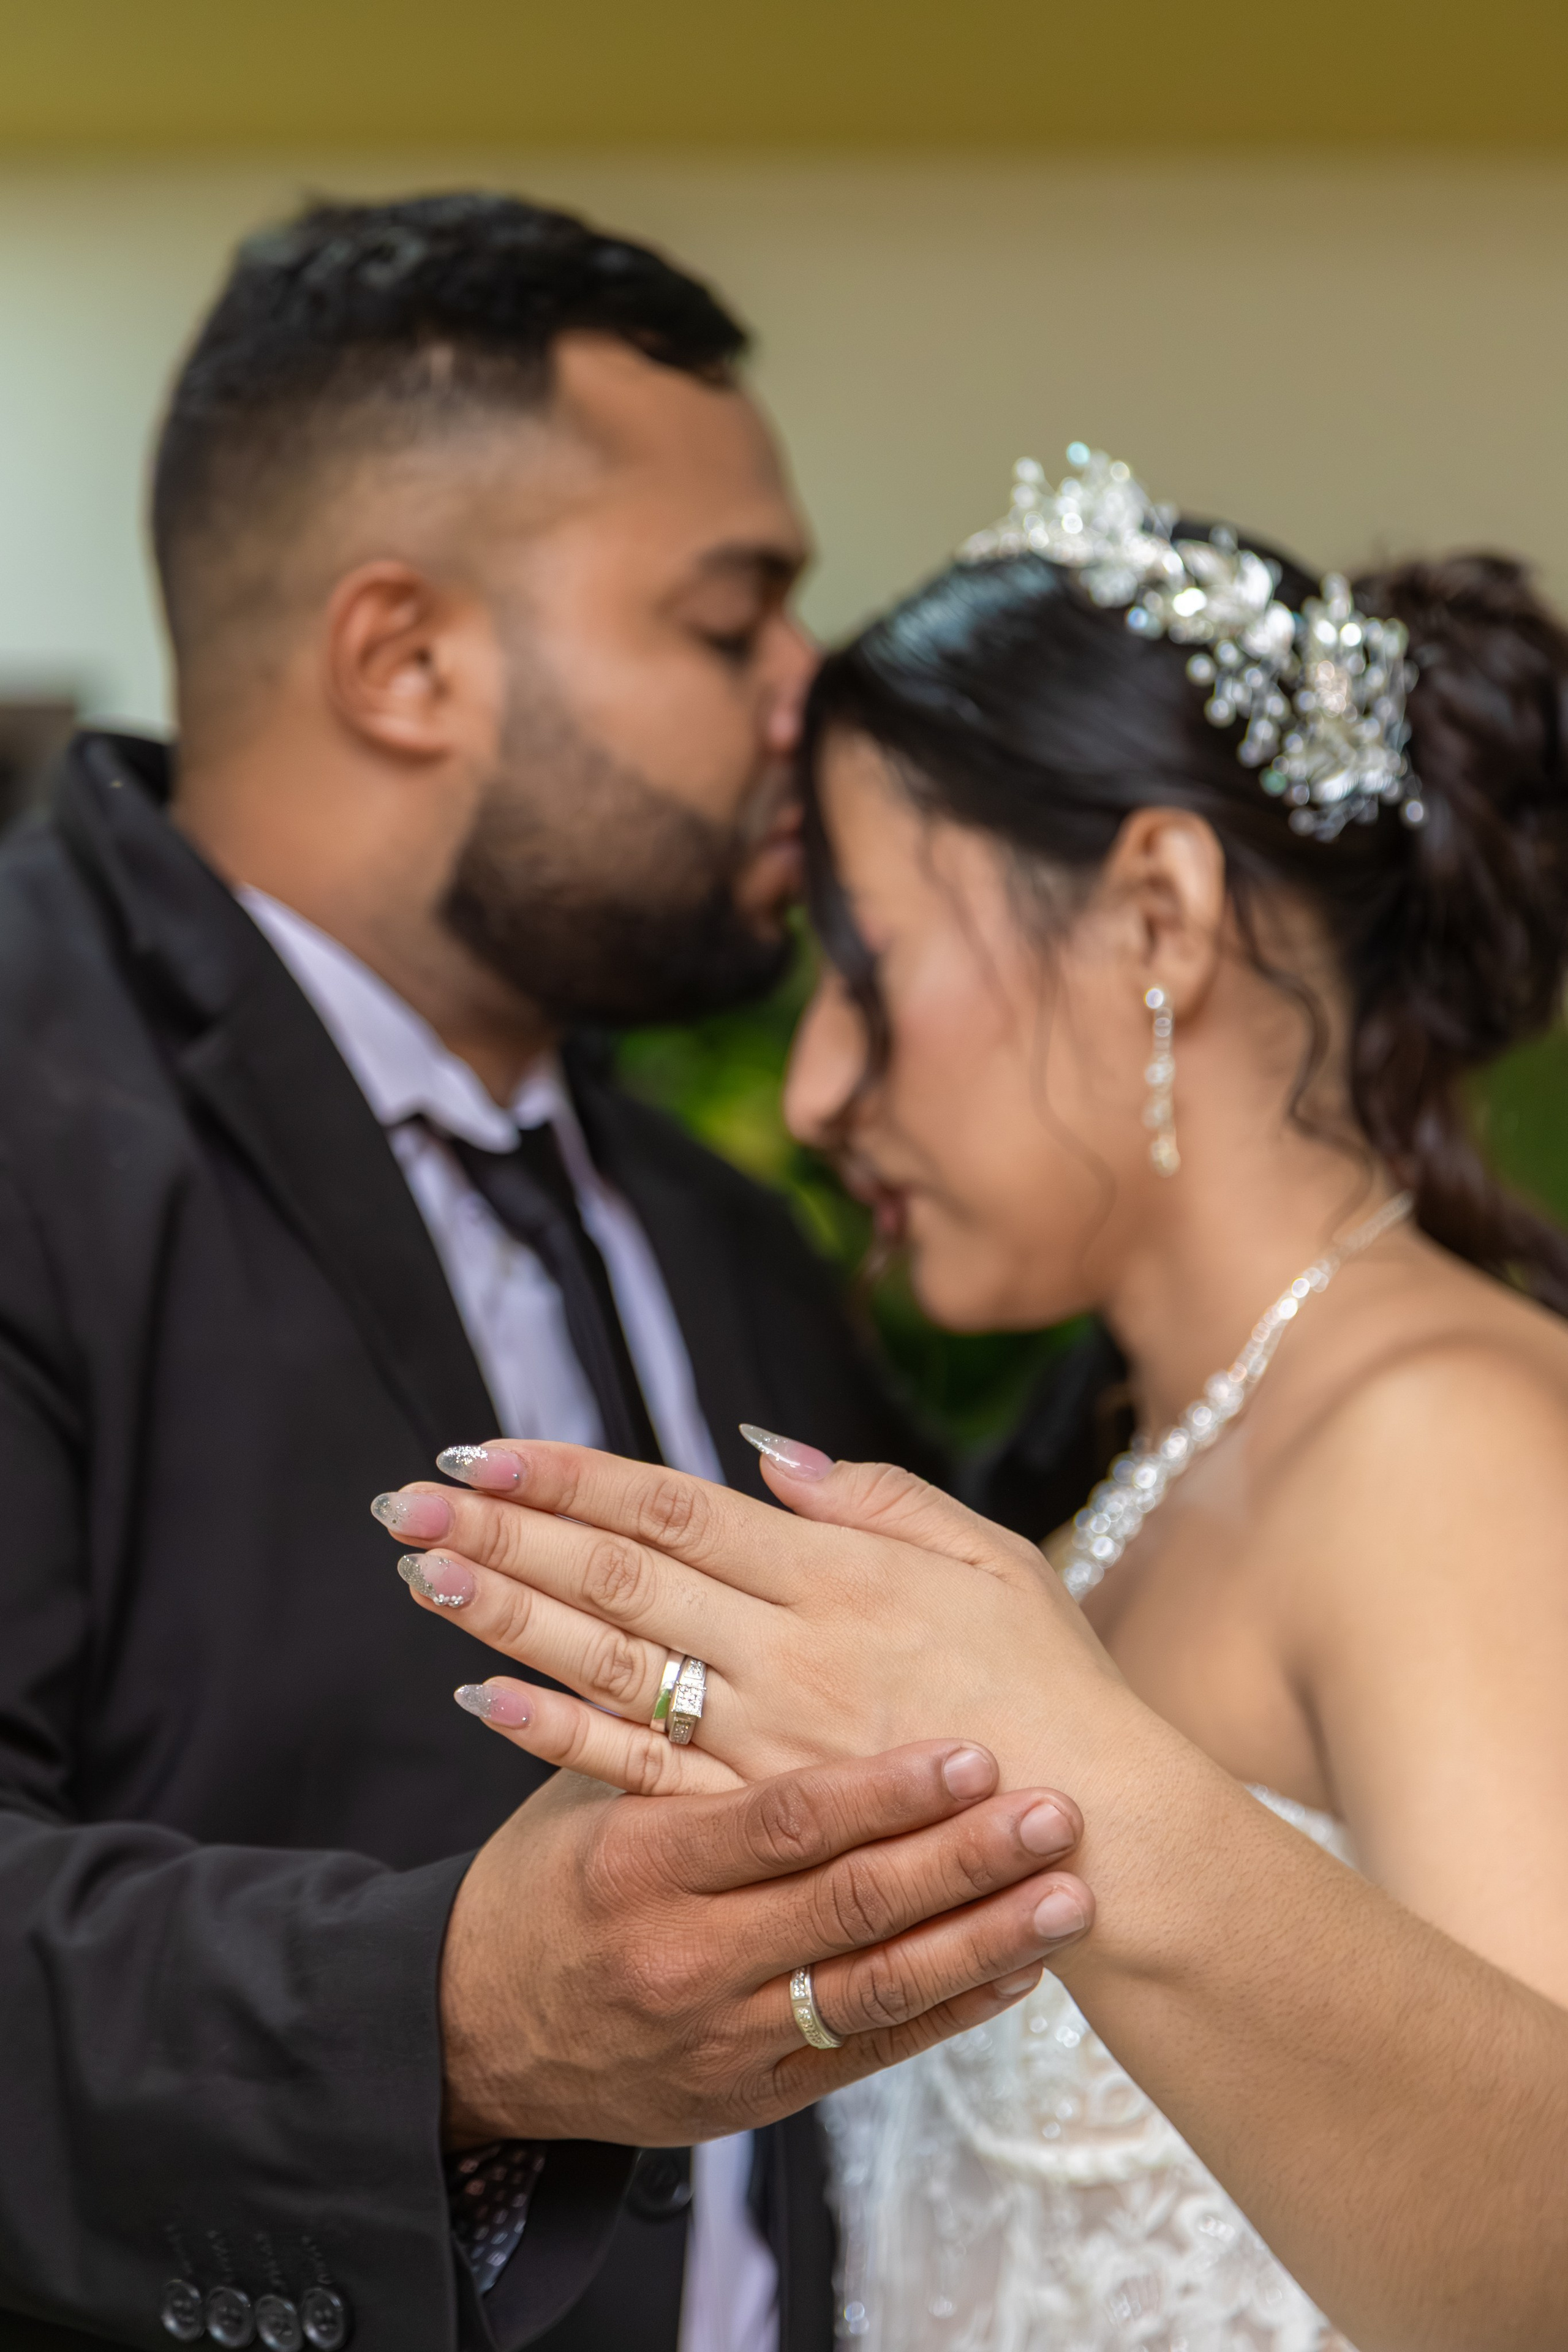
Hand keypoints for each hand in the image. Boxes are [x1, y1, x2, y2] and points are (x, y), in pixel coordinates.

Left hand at [378, 1440, 1128, 1804]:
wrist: (1105, 1831)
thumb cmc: (1055, 1681)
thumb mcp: (989, 1555)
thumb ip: (874, 1496)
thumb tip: (757, 1448)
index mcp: (837, 1573)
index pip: (674, 1509)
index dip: (573, 1476)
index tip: (483, 1448)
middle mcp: (790, 1647)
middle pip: (620, 1577)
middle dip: (509, 1531)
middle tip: (407, 1499)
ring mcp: (771, 1741)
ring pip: (613, 1667)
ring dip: (510, 1618)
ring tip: (422, 1576)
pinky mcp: (770, 1820)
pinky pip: (646, 1776)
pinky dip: (560, 1738)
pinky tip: (485, 1701)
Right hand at [439, 1742, 1092, 2144]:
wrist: (478, 2034)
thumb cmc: (550, 1878)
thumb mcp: (585, 1788)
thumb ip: (675, 1716)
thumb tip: (740, 1614)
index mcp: (643, 1862)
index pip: (782, 1822)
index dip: (882, 1789)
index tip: (969, 1748)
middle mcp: (688, 1957)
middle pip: (847, 1906)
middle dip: (961, 1858)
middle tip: (1053, 1810)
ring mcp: (725, 2037)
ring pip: (874, 1989)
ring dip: (982, 1940)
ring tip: (1068, 1894)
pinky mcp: (755, 2094)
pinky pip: (868, 2052)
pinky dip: (950, 2009)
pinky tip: (1020, 1969)